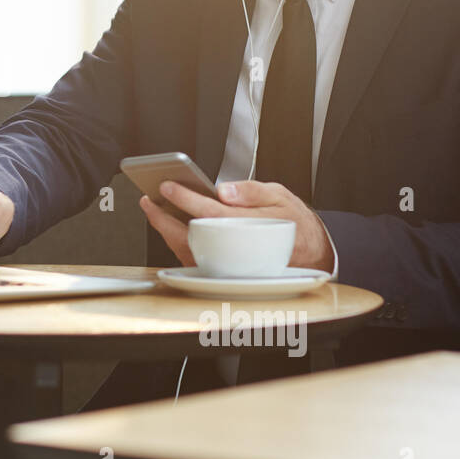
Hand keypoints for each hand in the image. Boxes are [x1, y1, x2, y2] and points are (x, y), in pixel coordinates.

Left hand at [139, 179, 334, 271]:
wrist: (312, 257)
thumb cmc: (295, 225)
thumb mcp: (281, 197)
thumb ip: (251, 191)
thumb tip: (224, 190)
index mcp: (250, 227)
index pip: (210, 212)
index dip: (185, 198)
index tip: (167, 186)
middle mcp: (236, 250)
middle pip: (190, 236)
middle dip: (163, 218)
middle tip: (147, 200)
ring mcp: (228, 265)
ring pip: (188, 251)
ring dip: (166, 231)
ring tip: (154, 208)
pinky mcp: (224, 272)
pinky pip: (193, 258)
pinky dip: (177, 242)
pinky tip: (170, 225)